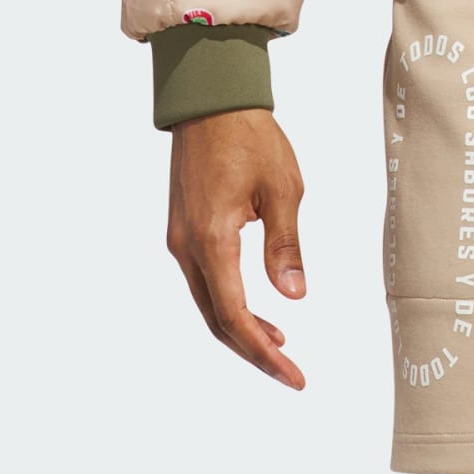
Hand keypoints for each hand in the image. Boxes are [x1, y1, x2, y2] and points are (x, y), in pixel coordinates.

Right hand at [166, 108, 309, 386]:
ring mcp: (180, 240)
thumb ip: (285, 244)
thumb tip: (294, 296)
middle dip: (253, 351)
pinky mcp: (182, 230)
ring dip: (240, 328)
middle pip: (216, 320)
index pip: (235, 316)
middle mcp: (187, 248)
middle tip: (290, 372)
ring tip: (279, 343)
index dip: (263, 351)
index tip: (293, 374)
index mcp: (212, 240)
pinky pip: (204, 281)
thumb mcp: (282, 187)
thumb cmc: (250, 136)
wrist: (210, 100)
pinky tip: (255, 306)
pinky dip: (228, 303)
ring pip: (207, 303)